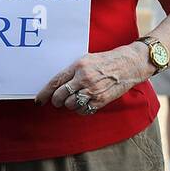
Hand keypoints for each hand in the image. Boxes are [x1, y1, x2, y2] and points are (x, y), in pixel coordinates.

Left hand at [35, 46, 149, 112]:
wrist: (130, 64)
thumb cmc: (108, 61)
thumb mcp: (87, 60)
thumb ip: (72, 71)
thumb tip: (57, 85)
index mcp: (79, 66)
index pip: (56, 82)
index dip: (45, 93)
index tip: (39, 100)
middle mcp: (84, 78)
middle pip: (60, 96)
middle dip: (57, 100)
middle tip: (59, 100)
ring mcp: (93, 90)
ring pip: (70, 105)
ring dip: (70, 104)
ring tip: (75, 99)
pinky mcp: (101, 100)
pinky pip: (84, 110)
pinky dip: (81, 110)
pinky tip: (85, 103)